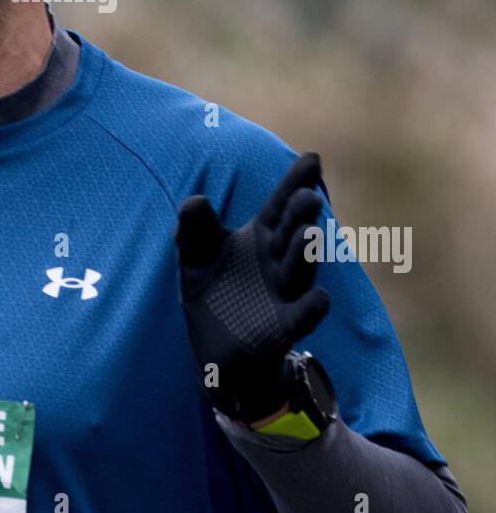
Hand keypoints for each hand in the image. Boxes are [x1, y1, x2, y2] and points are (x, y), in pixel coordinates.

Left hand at [175, 152, 330, 423]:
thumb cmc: (214, 294)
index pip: (279, 205)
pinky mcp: (282, 329)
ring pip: (299, 271)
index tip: (313, 158)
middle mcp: (278, 262)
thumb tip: (195, 200)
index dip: (295, 182)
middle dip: (301, 214)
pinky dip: (310, 310)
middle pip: (293, 232)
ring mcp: (283, 295)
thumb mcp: (195, 257)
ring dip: (305, 254)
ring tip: (308, 233)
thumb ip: (193, 227)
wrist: (217, 354)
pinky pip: (300, 317)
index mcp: (261, 238)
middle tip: (308, 195)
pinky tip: (319, 300)